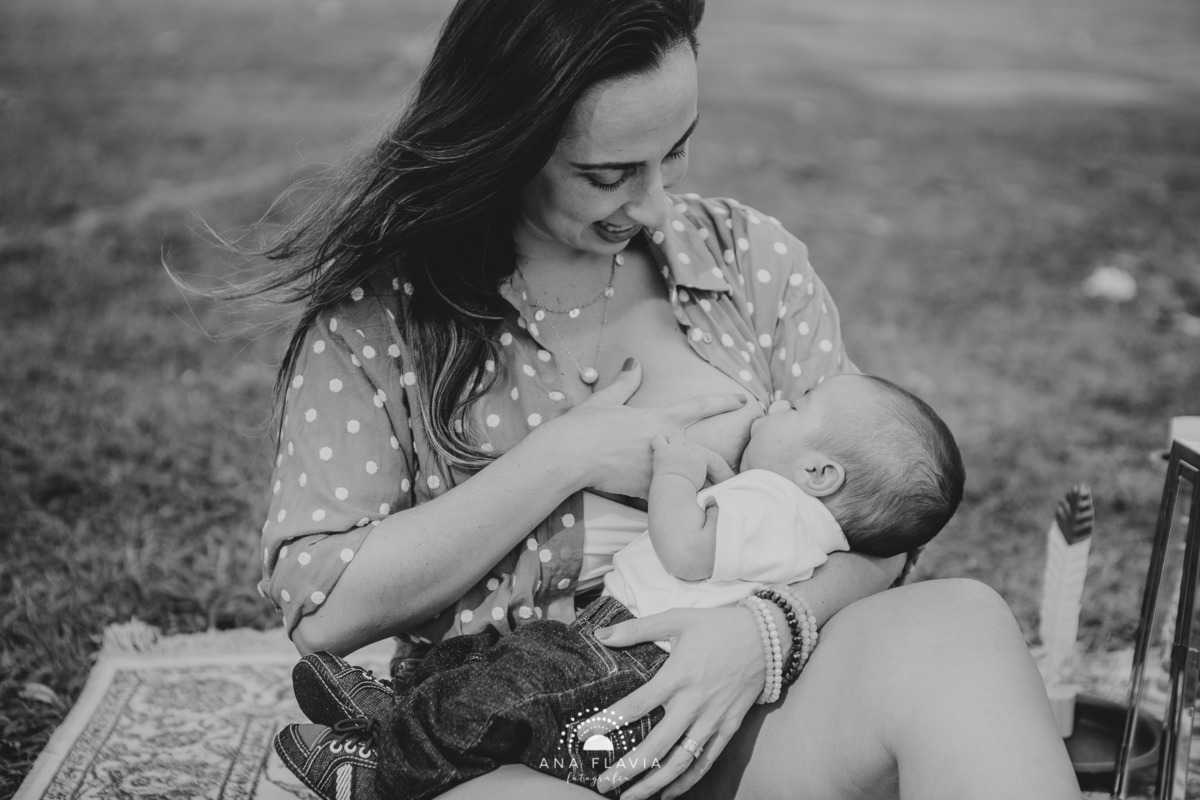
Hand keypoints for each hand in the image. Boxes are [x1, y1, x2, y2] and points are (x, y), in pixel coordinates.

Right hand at [542, 359, 745, 497]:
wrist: (570, 456)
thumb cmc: (585, 426)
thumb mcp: (606, 400)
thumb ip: (625, 382)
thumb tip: (634, 362)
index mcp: (659, 419)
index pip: (700, 407)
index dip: (723, 401)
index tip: (743, 400)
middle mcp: (665, 443)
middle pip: (707, 455)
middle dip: (724, 465)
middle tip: (734, 473)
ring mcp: (658, 469)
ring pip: (690, 480)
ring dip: (699, 487)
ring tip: (713, 497)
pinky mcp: (647, 491)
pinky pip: (666, 497)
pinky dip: (671, 501)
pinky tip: (677, 510)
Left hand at [585, 607, 764, 799]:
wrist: (767, 636)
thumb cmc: (718, 626)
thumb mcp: (676, 619)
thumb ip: (637, 629)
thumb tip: (601, 635)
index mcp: (677, 676)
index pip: (635, 706)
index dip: (607, 723)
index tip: (583, 737)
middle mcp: (694, 703)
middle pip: (655, 746)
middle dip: (626, 769)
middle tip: (602, 784)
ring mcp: (713, 719)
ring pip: (680, 762)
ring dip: (653, 783)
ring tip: (629, 798)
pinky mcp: (729, 727)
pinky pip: (705, 762)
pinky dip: (687, 781)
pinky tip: (667, 792)